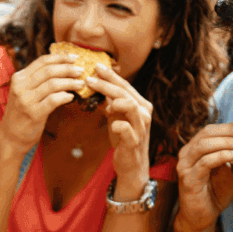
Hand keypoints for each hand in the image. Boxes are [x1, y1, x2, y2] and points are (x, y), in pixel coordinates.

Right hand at [0, 52, 83, 152]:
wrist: (10, 137)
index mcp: (19, 78)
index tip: (74, 57)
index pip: (42, 61)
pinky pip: (53, 100)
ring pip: (53, 84)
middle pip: (49, 71)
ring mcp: (26, 100)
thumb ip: (37, 80)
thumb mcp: (24, 92)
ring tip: (80, 84)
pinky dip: (65, 96)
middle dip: (68, 69)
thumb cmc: (21, 113)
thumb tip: (61, 68)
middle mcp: (21, 87)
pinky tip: (71, 97)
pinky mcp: (33, 113)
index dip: (60, 57)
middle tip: (81, 70)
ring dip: (70, 82)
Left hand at [86, 64, 152, 192]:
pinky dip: (118, 125)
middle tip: (89, 78)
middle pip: (125, 92)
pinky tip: (110, 124)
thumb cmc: (124, 139)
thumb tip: (92, 87)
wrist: (131, 165)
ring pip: (130, 105)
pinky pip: (127, 129)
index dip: (110, 75)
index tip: (95, 66)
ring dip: (113, 99)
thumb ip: (108, 103)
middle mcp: (144, 113)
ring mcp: (141, 127)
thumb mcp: (115, 117)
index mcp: (140, 104)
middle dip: (106, 84)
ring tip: (98, 96)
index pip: (125, 85)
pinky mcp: (134, 142)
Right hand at [175, 120, 232, 231]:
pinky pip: (204, 162)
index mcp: (197, 147)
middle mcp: (188, 152)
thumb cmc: (216, 192)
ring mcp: (185, 164)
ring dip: (228, 141)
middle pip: (209, 131)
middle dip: (232, 130)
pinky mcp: (188, 178)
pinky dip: (222, 156)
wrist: (202, 217)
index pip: (216, 128)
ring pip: (204, 144)